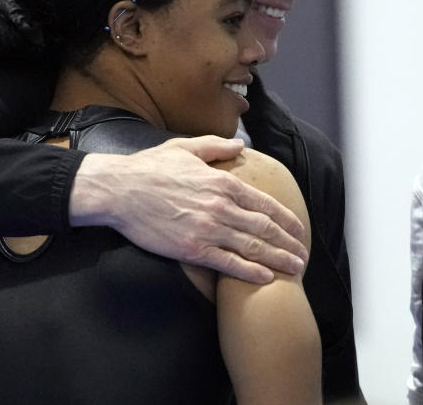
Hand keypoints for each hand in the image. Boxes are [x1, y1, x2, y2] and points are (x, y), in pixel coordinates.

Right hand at [68, 135, 307, 282]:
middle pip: (265, 228)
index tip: (299, 229)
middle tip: (303, 255)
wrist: (119, 190)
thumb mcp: (185, 147)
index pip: (264, 203)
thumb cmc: (149, 167)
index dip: (286, 219)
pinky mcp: (192, 249)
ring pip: (252, 247)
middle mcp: (221, 206)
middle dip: (288, 243)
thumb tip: (240, 144)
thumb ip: (216, 145)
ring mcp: (207, 229)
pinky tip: (266, 278)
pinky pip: (228, 263)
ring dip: (278, 259)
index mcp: (222, 182)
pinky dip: (250, 271)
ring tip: (295, 268)